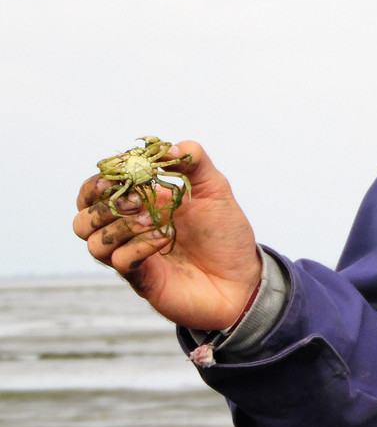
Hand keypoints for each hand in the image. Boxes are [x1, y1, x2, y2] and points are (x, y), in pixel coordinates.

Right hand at [73, 140, 261, 330]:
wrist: (243, 279)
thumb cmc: (226, 235)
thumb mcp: (215, 189)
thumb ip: (194, 162)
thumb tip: (169, 147)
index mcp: (139, 205)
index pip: (94, 192)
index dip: (97, 182)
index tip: (120, 175)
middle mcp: (129, 231)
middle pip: (83, 218)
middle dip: (103, 205)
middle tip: (137, 201)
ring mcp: (133, 256)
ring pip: (94, 242)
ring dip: (120, 226)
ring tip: (155, 222)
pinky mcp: (143, 279)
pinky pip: (120, 262)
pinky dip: (137, 247)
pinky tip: (163, 240)